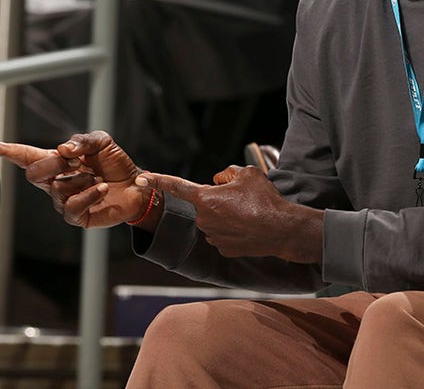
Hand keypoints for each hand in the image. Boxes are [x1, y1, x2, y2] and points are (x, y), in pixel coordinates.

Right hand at [0, 130, 149, 228]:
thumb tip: (63, 149)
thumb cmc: (115, 163)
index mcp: (55, 162)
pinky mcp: (75, 216)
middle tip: (77, 162)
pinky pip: (72, 206)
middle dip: (55, 164)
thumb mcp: (102, 142)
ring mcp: (62, 200)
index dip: (5, 150)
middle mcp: (54, 182)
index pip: (24, 156)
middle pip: (34, 173)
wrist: (136, 185)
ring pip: (57, 188)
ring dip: (80, 179)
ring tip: (96, 178)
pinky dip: (89, 194)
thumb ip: (82, 140)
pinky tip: (102, 188)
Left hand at [138, 166, 322, 262]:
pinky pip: (223, 233)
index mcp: (205, 198)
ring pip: (214, 218)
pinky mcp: (223, 248)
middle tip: (242, 197)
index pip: (177, 186)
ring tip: (249, 213)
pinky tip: (249, 227)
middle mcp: (204, 219)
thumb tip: (219, 181)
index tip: (142, 178)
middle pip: (205, 201)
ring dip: (227, 213)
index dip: (158, 180)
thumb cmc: (265, 200)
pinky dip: (233, 228)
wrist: (281, 229)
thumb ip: (227, 173)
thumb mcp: (247, 173)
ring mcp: (212, 236)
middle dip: (218, 197)